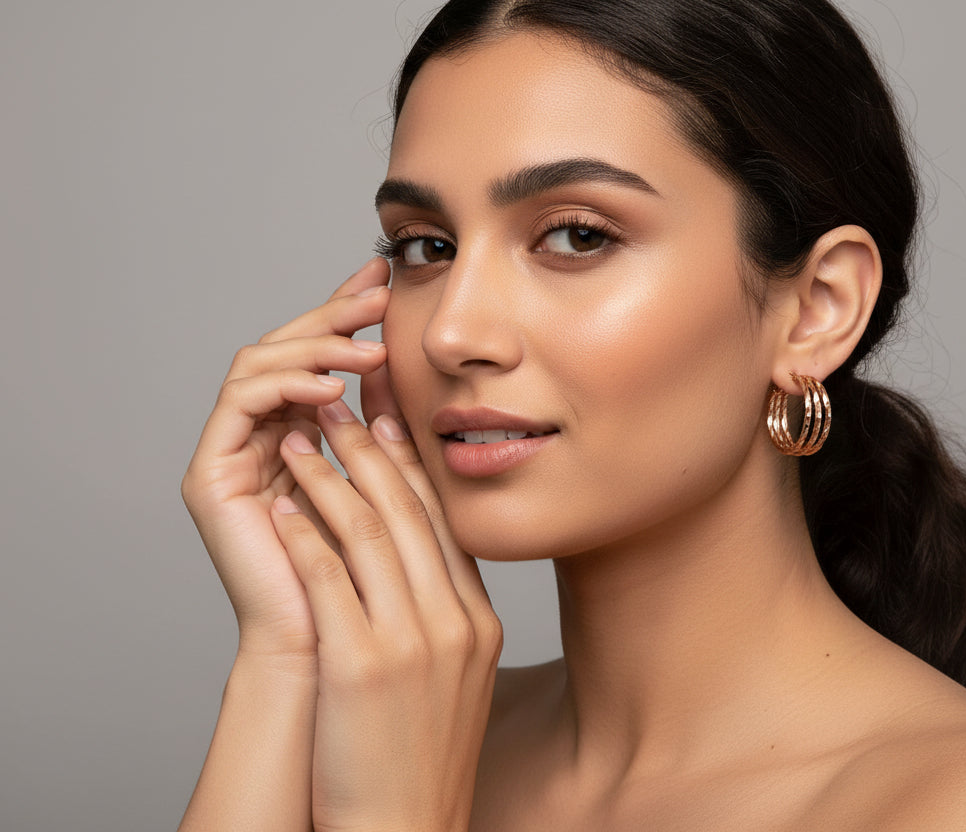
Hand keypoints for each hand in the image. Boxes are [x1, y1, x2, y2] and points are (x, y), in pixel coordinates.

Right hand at [180, 258, 391, 661]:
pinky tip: (332, 388)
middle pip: (284, 347)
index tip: (387, 281)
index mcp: (300, 433)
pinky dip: (286, 385)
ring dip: (315, 346)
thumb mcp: (390, 483)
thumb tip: (405, 371)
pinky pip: (239, 402)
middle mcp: (259, 436)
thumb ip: (387, 431)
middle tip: (378, 291)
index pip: (319, 357)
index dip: (346, 314)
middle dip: (331, 314)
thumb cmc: (369, 578)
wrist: (332, 648)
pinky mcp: (209, 475)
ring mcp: (230, 453)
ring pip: (258, 362)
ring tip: (368, 350)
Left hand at [269, 400, 502, 831]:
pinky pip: (327, 577)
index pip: (443, 521)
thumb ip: (446, 611)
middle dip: (369, 449)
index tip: (386, 421)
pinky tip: (280, 504)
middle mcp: (452, 619)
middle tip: (341, 405)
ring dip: (329, 475)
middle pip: (408, 511)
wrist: (406, 824)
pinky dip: (301, 532)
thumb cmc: (420, 755)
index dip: (411, 462)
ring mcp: (411, 639)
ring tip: (302, 437)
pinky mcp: (361, 662)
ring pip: (366, 531)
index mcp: (477, 620)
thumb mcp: (456, 675)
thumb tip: (423, 556)